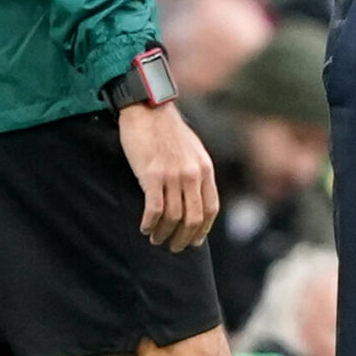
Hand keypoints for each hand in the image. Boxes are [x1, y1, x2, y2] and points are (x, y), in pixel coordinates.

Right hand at [116, 99, 217, 250]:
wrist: (148, 108)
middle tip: (174, 247)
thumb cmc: (166, 129)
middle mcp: (192, 175)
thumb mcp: (192, 149)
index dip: (203, 230)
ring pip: (173, 218)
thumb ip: (196, 172)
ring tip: (155, 238)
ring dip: (163, 233)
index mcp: (205, 169)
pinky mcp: (152, 174)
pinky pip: (154, 209)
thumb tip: (194, 196)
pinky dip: (149, 223)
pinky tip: (144, 227)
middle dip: (183, 239)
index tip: (194, 242)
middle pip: (193, 219)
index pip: (211, 209)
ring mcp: (173, 175)